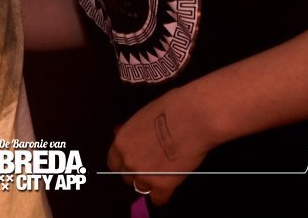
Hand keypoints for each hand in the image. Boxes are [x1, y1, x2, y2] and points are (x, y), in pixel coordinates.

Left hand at [106, 89, 212, 205]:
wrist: (193, 117)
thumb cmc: (171, 108)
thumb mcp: (142, 116)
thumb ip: (131, 131)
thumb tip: (119, 131)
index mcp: (121, 141)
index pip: (114, 163)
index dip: (126, 162)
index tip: (135, 161)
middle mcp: (129, 160)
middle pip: (127, 177)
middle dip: (138, 172)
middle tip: (153, 164)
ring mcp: (144, 174)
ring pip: (142, 188)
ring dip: (151, 182)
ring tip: (164, 172)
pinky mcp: (162, 185)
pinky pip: (158, 199)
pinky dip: (164, 194)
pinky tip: (171, 184)